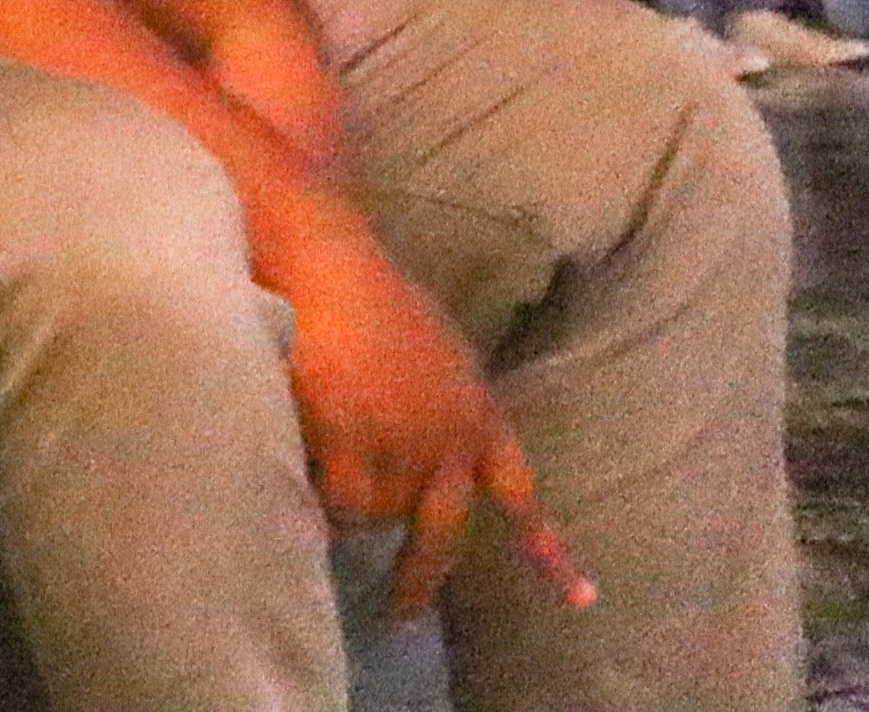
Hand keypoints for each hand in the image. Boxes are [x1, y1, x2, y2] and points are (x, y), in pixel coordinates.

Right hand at [244, 190, 589, 625]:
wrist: (325, 255)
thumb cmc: (368, 285)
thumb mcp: (435, 348)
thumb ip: (441, 400)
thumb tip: (424, 445)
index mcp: (479, 414)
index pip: (520, 495)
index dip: (546, 550)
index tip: (579, 601)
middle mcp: (451, 442)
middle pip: (441, 537)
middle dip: (417, 581)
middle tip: (400, 613)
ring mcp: (402, 447)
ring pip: (371, 516)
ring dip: (342, 505)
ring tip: (306, 472)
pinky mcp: (350, 444)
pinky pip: (330, 500)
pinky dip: (309, 494)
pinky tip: (289, 475)